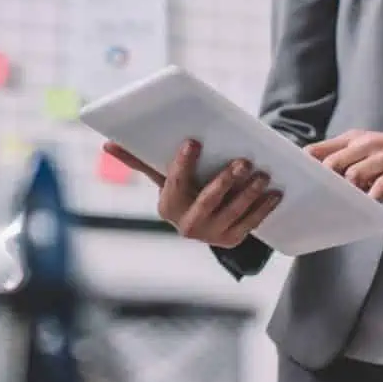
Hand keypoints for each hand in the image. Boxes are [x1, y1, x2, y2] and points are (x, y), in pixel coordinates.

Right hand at [101, 140, 281, 246]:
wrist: (204, 223)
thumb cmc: (183, 191)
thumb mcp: (164, 177)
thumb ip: (139, 161)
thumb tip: (107, 145)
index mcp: (168, 206)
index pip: (174, 182)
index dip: (182, 163)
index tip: (193, 142)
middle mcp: (187, 226)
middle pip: (208, 200)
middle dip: (225, 181)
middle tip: (242, 161)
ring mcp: (211, 236)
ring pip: (233, 212)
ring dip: (250, 193)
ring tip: (262, 174)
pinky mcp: (232, 240)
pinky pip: (250, 223)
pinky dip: (263, 208)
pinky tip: (275, 193)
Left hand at [307, 130, 382, 201]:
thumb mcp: (369, 148)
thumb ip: (346, 158)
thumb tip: (317, 176)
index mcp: (354, 138)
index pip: (320, 149)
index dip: (305, 166)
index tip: (295, 183)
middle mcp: (366, 144)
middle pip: (332, 164)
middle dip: (322, 184)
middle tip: (316, 202)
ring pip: (353, 176)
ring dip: (347, 194)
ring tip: (344, 207)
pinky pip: (380, 188)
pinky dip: (372, 200)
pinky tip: (370, 208)